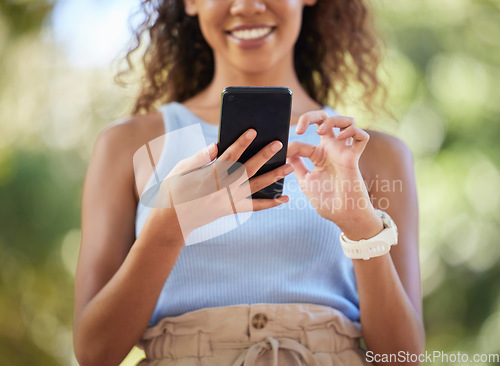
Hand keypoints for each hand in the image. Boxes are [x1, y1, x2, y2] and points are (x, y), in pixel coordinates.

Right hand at [155, 129, 292, 236]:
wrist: (172, 222)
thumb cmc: (173, 191)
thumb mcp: (181, 170)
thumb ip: (200, 157)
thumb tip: (216, 145)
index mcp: (209, 176)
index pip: (229, 156)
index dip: (241, 142)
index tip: (253, 131)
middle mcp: (222, 189)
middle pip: (248, 169)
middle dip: (264, 155)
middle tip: (280, 144)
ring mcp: (229, 200)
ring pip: (256, 187)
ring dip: (274, 177)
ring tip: (289, 167)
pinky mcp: (231, 209)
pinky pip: (254, 207)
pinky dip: (270, 204)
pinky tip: (284, 199)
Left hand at [288, 111, 381, 236]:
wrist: (342, 216)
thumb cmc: (326, 201)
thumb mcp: (306, 181)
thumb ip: (297, 165)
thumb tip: (286, 152)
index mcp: (319, 156)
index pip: (304, 139)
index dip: (292, 142)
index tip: (285, 152)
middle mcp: (332, 150)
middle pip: (326, 120)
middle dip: (312, 116)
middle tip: (300, 127)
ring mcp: (344, 152)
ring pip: (347, 122)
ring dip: (333, 120)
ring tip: (320, 131)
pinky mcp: (354, 158)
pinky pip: (362, 136)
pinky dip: (353, 131)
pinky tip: (341, 138)